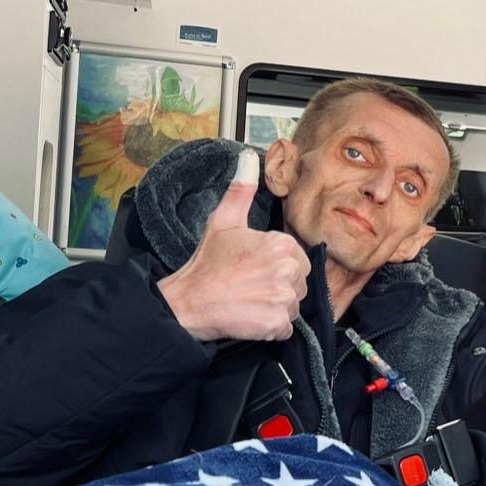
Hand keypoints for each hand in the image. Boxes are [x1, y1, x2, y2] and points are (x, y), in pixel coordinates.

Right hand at [157, 150, 309, 342]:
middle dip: (278, 287)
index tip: (253, 269)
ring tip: (248, 301)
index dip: (276, 266)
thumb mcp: (223, 221)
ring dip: (274, 307)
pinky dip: (270, 327)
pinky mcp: (275, 323)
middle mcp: (286, 269)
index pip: (297, 259)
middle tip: (249, 286)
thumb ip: (241, 190)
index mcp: (280, 244)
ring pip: (293, 306)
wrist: (187, 302)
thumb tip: (249, 158)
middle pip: (299, 283)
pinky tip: (250, 317)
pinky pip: (285, 328)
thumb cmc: (206, 264)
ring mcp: (282, 298)